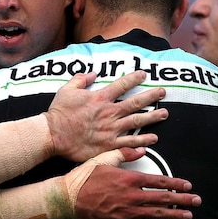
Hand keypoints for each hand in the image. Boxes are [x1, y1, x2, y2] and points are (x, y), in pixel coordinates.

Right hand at [45, 71, 167, 161]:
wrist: (53, 135)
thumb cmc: (59, 112)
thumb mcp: (67, 90)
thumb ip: (81, 79)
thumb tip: (92, 73)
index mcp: (100, 98)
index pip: (122, 85)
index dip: (134, 78)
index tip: (144, 74)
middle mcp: (109, 113)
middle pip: (136, 103)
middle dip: (151, 96)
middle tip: (162, 92)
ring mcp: (111, 129)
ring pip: (137, 122)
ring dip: (153, 118)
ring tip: (164, 114)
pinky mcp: (108, 145)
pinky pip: (129, 143)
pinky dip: (142, 142)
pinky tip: (153, 139)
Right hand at [72, 150, 200, 218]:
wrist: (67, 200)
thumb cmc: (83, 178)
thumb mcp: (103, 158)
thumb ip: (124, 153)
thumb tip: (141, 149)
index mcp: (129, 179)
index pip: (159, 182)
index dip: (176, 184)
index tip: (187, 186)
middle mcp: (132, 196)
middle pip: (163, 199)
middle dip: (182, 200)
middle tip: (196, 202)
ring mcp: (127, 212)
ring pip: (157, 214)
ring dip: (175, 215)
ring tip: (188, 216)